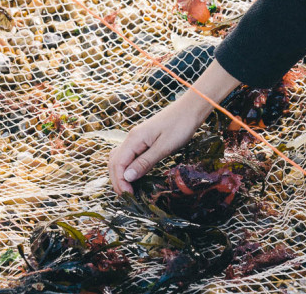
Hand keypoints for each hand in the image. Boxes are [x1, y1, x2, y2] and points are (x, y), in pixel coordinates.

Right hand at [108, 59, 240, 193]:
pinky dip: (128, 167)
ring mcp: (137, 138)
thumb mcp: (164, 147)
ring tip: (129, 189)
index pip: (117, 164)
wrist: (190, 109)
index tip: (129, 195)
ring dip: (121, 175)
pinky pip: (129, 155)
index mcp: (134, 139)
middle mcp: (131, 138)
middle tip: (127, 196)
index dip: (120, 181)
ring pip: (120, 159)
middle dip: (117, 180)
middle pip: (115, 162)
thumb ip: (145, 162)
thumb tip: (127, 177)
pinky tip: (135, 176)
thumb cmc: (180, 126)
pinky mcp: (144, 139)